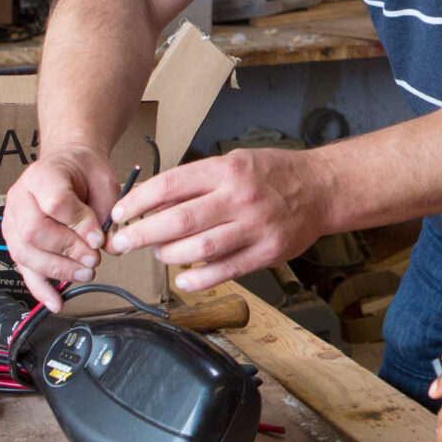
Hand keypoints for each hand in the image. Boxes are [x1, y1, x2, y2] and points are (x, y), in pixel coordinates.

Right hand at [0, 146, 118, 310]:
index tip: (98, 239)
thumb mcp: (103, 182)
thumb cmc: (84, 173)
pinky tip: (55, 302)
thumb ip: (106, 212)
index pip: (55, 203)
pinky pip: (23, 268)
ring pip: (25, 253)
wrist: (68, 166)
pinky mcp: (15, 241)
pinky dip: (40, 288)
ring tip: (85, 274)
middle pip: (34, 231)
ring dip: (58, 270)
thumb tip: (105, 246)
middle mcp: (20, 197)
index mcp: (42, 175)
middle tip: (94, 260)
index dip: (79, 224)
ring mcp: (12, 221)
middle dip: (68, 251)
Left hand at [105, 148, 342, 291]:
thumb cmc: (274, 174)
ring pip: (198, 249)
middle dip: (141, 234)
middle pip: (178, 220)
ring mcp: (254, 227)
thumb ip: (197, 182)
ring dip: (168, 256)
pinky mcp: (266, 253)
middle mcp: (239, 198)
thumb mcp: (233, 162)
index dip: (138, 201)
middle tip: (120, 243)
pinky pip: (225, 272)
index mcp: (227, 170)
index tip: (120, 213)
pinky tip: (182, 279)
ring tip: (157, 255)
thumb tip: (152, 201)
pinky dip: (198, 279)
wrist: (321, 188)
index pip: (170, 185)